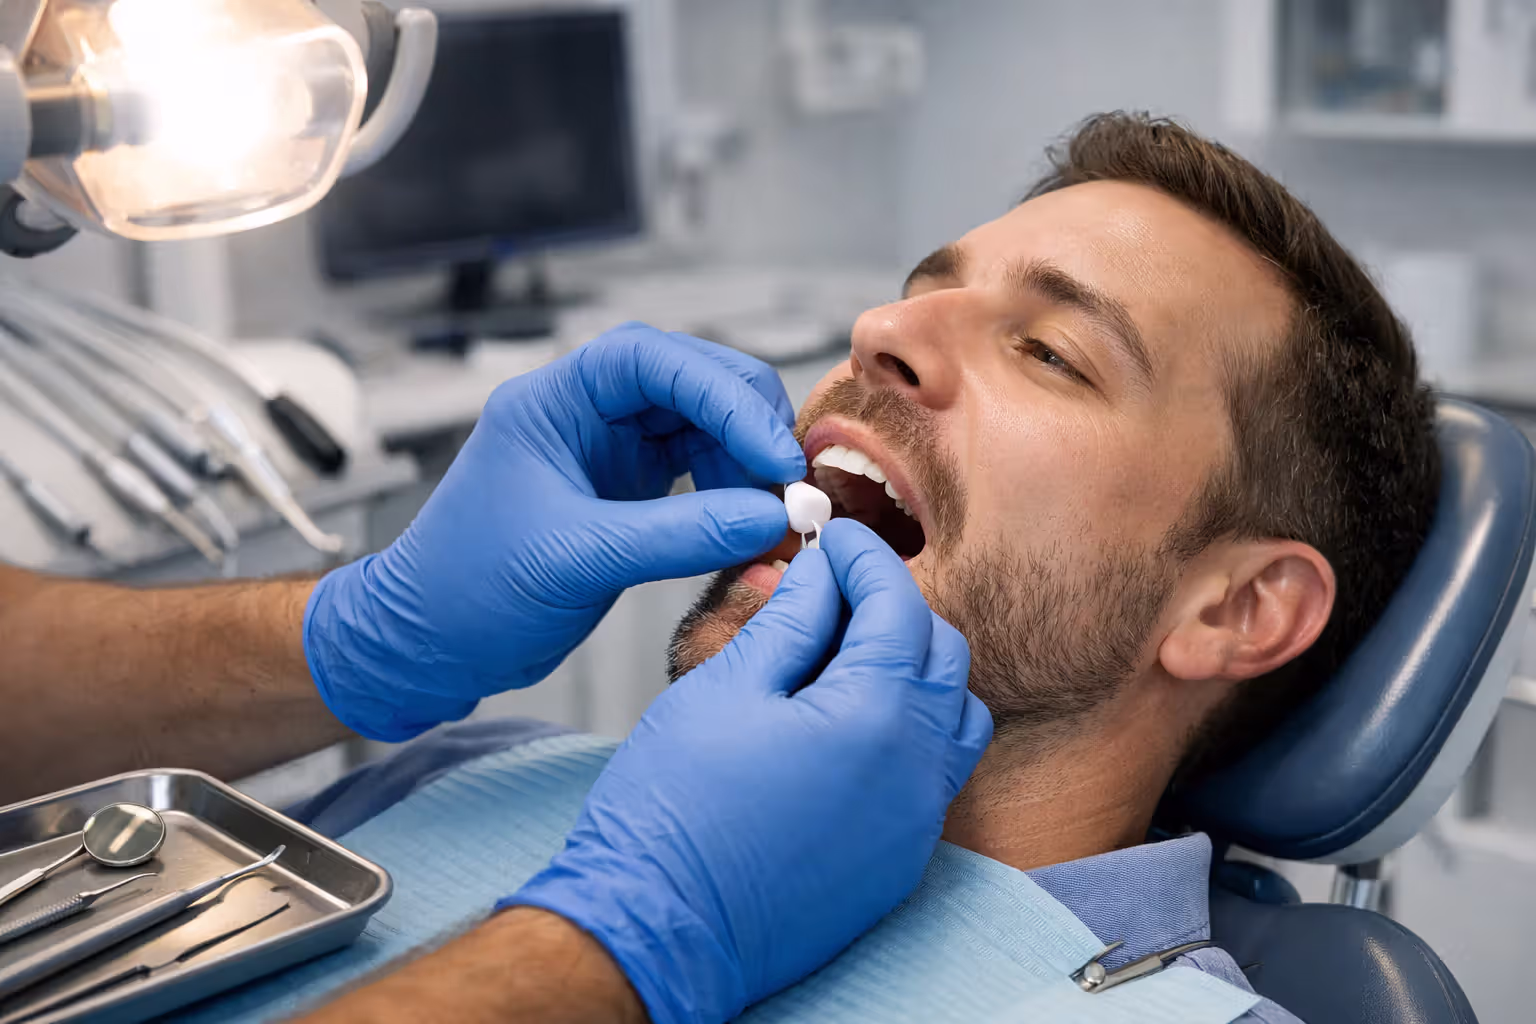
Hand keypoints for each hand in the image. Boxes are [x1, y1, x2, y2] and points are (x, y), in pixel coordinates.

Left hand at [304, 324, 805, 739]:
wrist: (428, 643)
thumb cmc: (470, 591)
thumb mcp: (577, 559)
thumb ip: (678, 534)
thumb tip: (775, 517)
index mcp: (554, 401)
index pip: (651, 360)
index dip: (721, 395)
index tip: (773, 452)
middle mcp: (587, 411)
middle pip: (691, 380)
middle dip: (747, 423)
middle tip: (792, 482)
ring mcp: (610, 446)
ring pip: (704, 425)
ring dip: (749, 463)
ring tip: (777, 516)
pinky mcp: (629, 487)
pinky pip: (700, 470)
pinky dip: (734, 494)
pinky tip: (751, 528)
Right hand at [508, 519, 993, 1023]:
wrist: (658, 929)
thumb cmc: (673, 813)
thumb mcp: (725, 688)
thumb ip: (790, 621)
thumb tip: (820, 575)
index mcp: (875, 715)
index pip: (898, 605)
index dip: (863, 557)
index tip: (833, 537)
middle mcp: (917, 770)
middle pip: (941, 653)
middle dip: (892, 607)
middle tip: (830, 591)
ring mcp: (915, 822)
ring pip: (954, 714)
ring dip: (914, 671)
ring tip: (844, 658)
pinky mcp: (900, 860)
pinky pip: (935, 774)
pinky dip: (910, 731)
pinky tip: (847, 724)